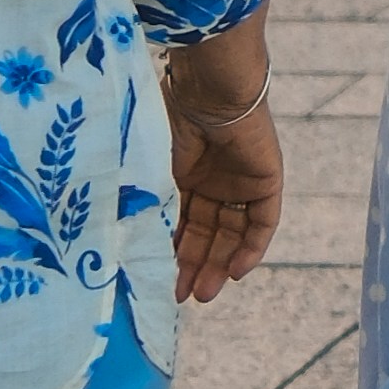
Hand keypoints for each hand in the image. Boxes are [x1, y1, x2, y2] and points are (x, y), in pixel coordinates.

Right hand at [163, 33, 283, 297]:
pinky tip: (234, 273)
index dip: (171, 252)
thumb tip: (121, 246)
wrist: (208, 91)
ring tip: (203, 294)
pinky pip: (263, 223)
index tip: (157, 281)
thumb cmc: (169, 121)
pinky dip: (251, 249)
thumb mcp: (149, 171)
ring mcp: (240, 180)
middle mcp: (212, 178)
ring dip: (218, 263)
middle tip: (180, 297)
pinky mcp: (267, 180)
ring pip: (232, 233)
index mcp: (182, 172)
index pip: (180, 221)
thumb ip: (144, 204)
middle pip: (206, 232)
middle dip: (193, 265)